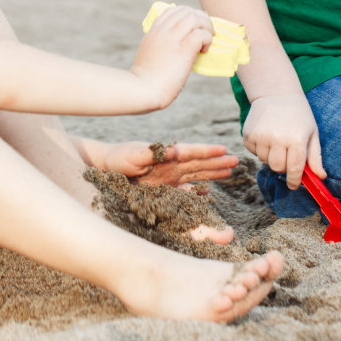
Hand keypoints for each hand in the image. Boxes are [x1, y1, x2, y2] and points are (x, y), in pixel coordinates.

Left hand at [96, 140, 239, 188]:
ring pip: (196, 176)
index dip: (208, 152)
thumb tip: (175, 151)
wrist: (104, 170)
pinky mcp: (164, 190)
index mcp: (166, 155)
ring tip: (230, 171)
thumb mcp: (132, 155)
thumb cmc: (117, 159)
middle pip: (199, 164)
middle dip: (218, 162)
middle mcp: (171, 166)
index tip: (224, 150)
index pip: (191, 153)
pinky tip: (207, 191)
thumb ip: (151, 153)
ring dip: (213, 174)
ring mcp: (168, 178)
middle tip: (237, 161)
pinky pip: (184, 191)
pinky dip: (196, 191)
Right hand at [130, 4, 211, 105]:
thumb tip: (179, 48)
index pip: (173, 10)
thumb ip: (161, 46)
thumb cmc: (147, 79)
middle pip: (186, 11)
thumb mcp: (150, 54)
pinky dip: (207, 39)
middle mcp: (163, 31)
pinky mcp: (184, 48)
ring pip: (195, 18)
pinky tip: (204, 51)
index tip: (194, 26)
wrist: (144, 89)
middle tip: (206, 32)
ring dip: (206, 27)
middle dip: (200, 18)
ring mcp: (173, 38)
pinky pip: (201, 34)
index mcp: (154, 31)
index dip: (188, 15)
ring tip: (208, 40)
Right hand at [241, 91, 322, 190]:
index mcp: (297, 140)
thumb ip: (315, 157)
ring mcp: (261, 136)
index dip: (294, 181)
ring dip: (271, 156)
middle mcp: (278, 139)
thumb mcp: (312, 133)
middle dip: (283, 166)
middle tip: (287, 154)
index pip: (294, 170)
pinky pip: (254, 152)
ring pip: (265, 161)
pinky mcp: (248, 134)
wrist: (276, 93)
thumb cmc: (299, 115)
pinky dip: (260, 149)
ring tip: (277, 140)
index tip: (293, 185)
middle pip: (278, 168)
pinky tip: (266, 135)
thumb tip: (321, 178)